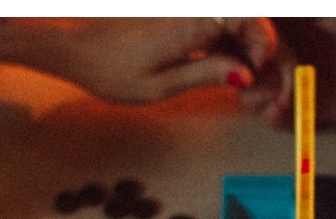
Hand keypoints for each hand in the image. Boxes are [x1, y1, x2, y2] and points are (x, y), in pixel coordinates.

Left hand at [0, 18, 278, 104]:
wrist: (70, 43)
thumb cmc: (106, 67)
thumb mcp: (156, 85)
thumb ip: (203, 75)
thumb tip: (244, 74)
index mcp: (189, 22)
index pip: (248, 18)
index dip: (265, 43)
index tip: (260, 72)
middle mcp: (191, 11)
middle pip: (248, 21)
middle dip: (264, 52)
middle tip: (260, 90)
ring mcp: (187, 13)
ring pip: (235, 26)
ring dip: (248, 55)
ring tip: (245, 90)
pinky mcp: (181, 19)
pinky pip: (217, 30)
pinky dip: (230, 51)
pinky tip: (226, 76)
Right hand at [238, 18, 335, 126]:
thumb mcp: (309, 2)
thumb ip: (269, 9)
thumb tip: (231, 13)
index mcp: (282, 13)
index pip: (233, 25)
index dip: (229, 34)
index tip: (240, 38)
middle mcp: (284, 39)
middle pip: (234, 60)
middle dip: (239, 66)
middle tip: (263, 63)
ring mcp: (297, 72)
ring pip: (250, 92)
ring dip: (256, 93)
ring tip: (279, 88)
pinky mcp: (315, 103)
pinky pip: (278, 118)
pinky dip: (274, 116)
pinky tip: (284, 108)